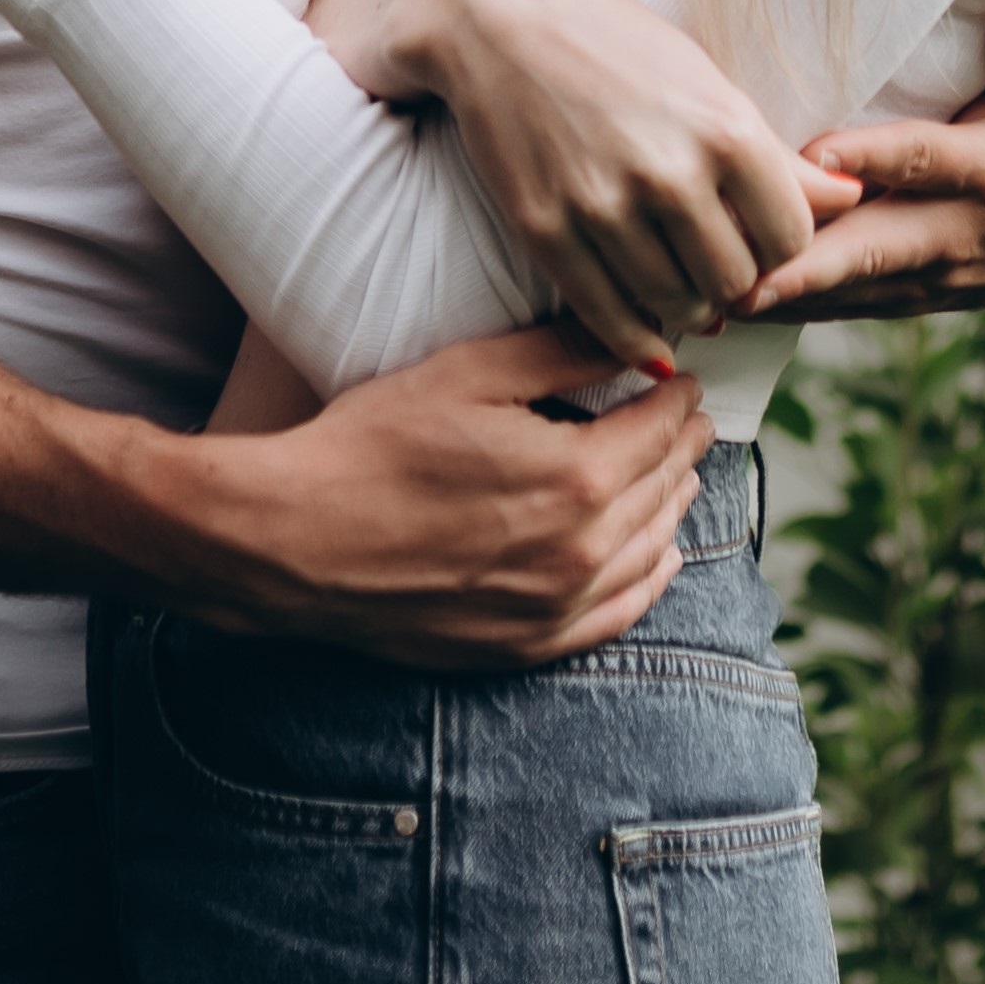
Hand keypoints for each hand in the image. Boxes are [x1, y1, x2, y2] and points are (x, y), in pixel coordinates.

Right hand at [168, 323, 712, 666]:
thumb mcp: (469, 373)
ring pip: (654, 551)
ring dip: (673, 506)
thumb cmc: (372, 445)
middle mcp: (581, 551)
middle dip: (682, 446)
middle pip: (665, 487)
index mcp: (577, 477)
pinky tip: (659, 556)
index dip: (679, 398)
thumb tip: (638, 337)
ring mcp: (557, 608)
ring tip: (679, 474)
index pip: (663, 428)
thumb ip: (562, 353)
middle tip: (688, 419)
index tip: (683, 380)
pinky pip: (619, 613)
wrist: (296, 540)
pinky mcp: (528, 646)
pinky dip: (650, 578)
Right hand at [308, 0, 836, 372]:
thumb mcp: (704, 79)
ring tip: (686, 291)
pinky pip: (606, 315)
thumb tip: (851, 198)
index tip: (761, 239)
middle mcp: (669, 175)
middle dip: (736, 282)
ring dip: (688, 307)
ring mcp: (603, 208)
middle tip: (721, 269)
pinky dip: (637, 339)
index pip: (790, 238)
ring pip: (676, 305)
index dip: (782, 247)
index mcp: (725, 130)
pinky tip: (652, 339)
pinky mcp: (545, 231)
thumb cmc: (611, 37)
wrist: (492, 16)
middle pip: (735, 281)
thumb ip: (774, 156)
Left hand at [739, 0, 984, 323]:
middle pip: (890, 248)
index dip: (879, 157)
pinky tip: (747, 304)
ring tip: (730, 292)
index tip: (816, 155)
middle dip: (820, 264)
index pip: (936, 160)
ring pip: (865, 287)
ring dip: (799, 293)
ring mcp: (950, 281)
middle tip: (752, 275)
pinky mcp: (921, 305)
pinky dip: (803, 306)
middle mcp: (979, 236)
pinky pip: (857, 308)